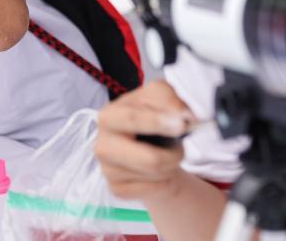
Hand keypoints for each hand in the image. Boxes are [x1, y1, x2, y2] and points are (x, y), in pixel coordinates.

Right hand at [94, 80, 195, 202]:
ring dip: (172, 164)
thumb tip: (183, 116)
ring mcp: (107, 170)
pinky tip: (157, 170)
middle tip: (181, 148)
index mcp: (108, 116)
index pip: (133, 119)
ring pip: (156, 174)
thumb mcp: (158, 97)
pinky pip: (154, 189)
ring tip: (168, 154)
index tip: (181, 125)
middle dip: (174, 155)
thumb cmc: (150, 118)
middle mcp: (102, 145)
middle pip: (150, 160)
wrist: (146, 146)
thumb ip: (168, 98)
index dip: (158, 122)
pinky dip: (164, 180)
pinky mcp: (116, 189)